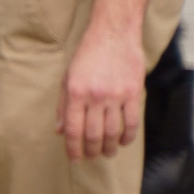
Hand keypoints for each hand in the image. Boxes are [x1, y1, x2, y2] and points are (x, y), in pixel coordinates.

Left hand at [59, 26, 143, 159]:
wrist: (113, 33)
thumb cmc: (87, 55)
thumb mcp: (67, 77)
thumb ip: (64, 105)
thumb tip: (60, 131)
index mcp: (75, 92)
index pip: (73, 130)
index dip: (73, 149)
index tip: (75, 159)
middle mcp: (95, 96)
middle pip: (93, 134)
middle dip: (92, 151)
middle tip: (92, 157)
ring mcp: (115, 96)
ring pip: (113, 132)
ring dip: (110, 147)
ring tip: (107, 153)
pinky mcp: (133, 93)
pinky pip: (132, 122)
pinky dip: (128, 137)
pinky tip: (123, 142)